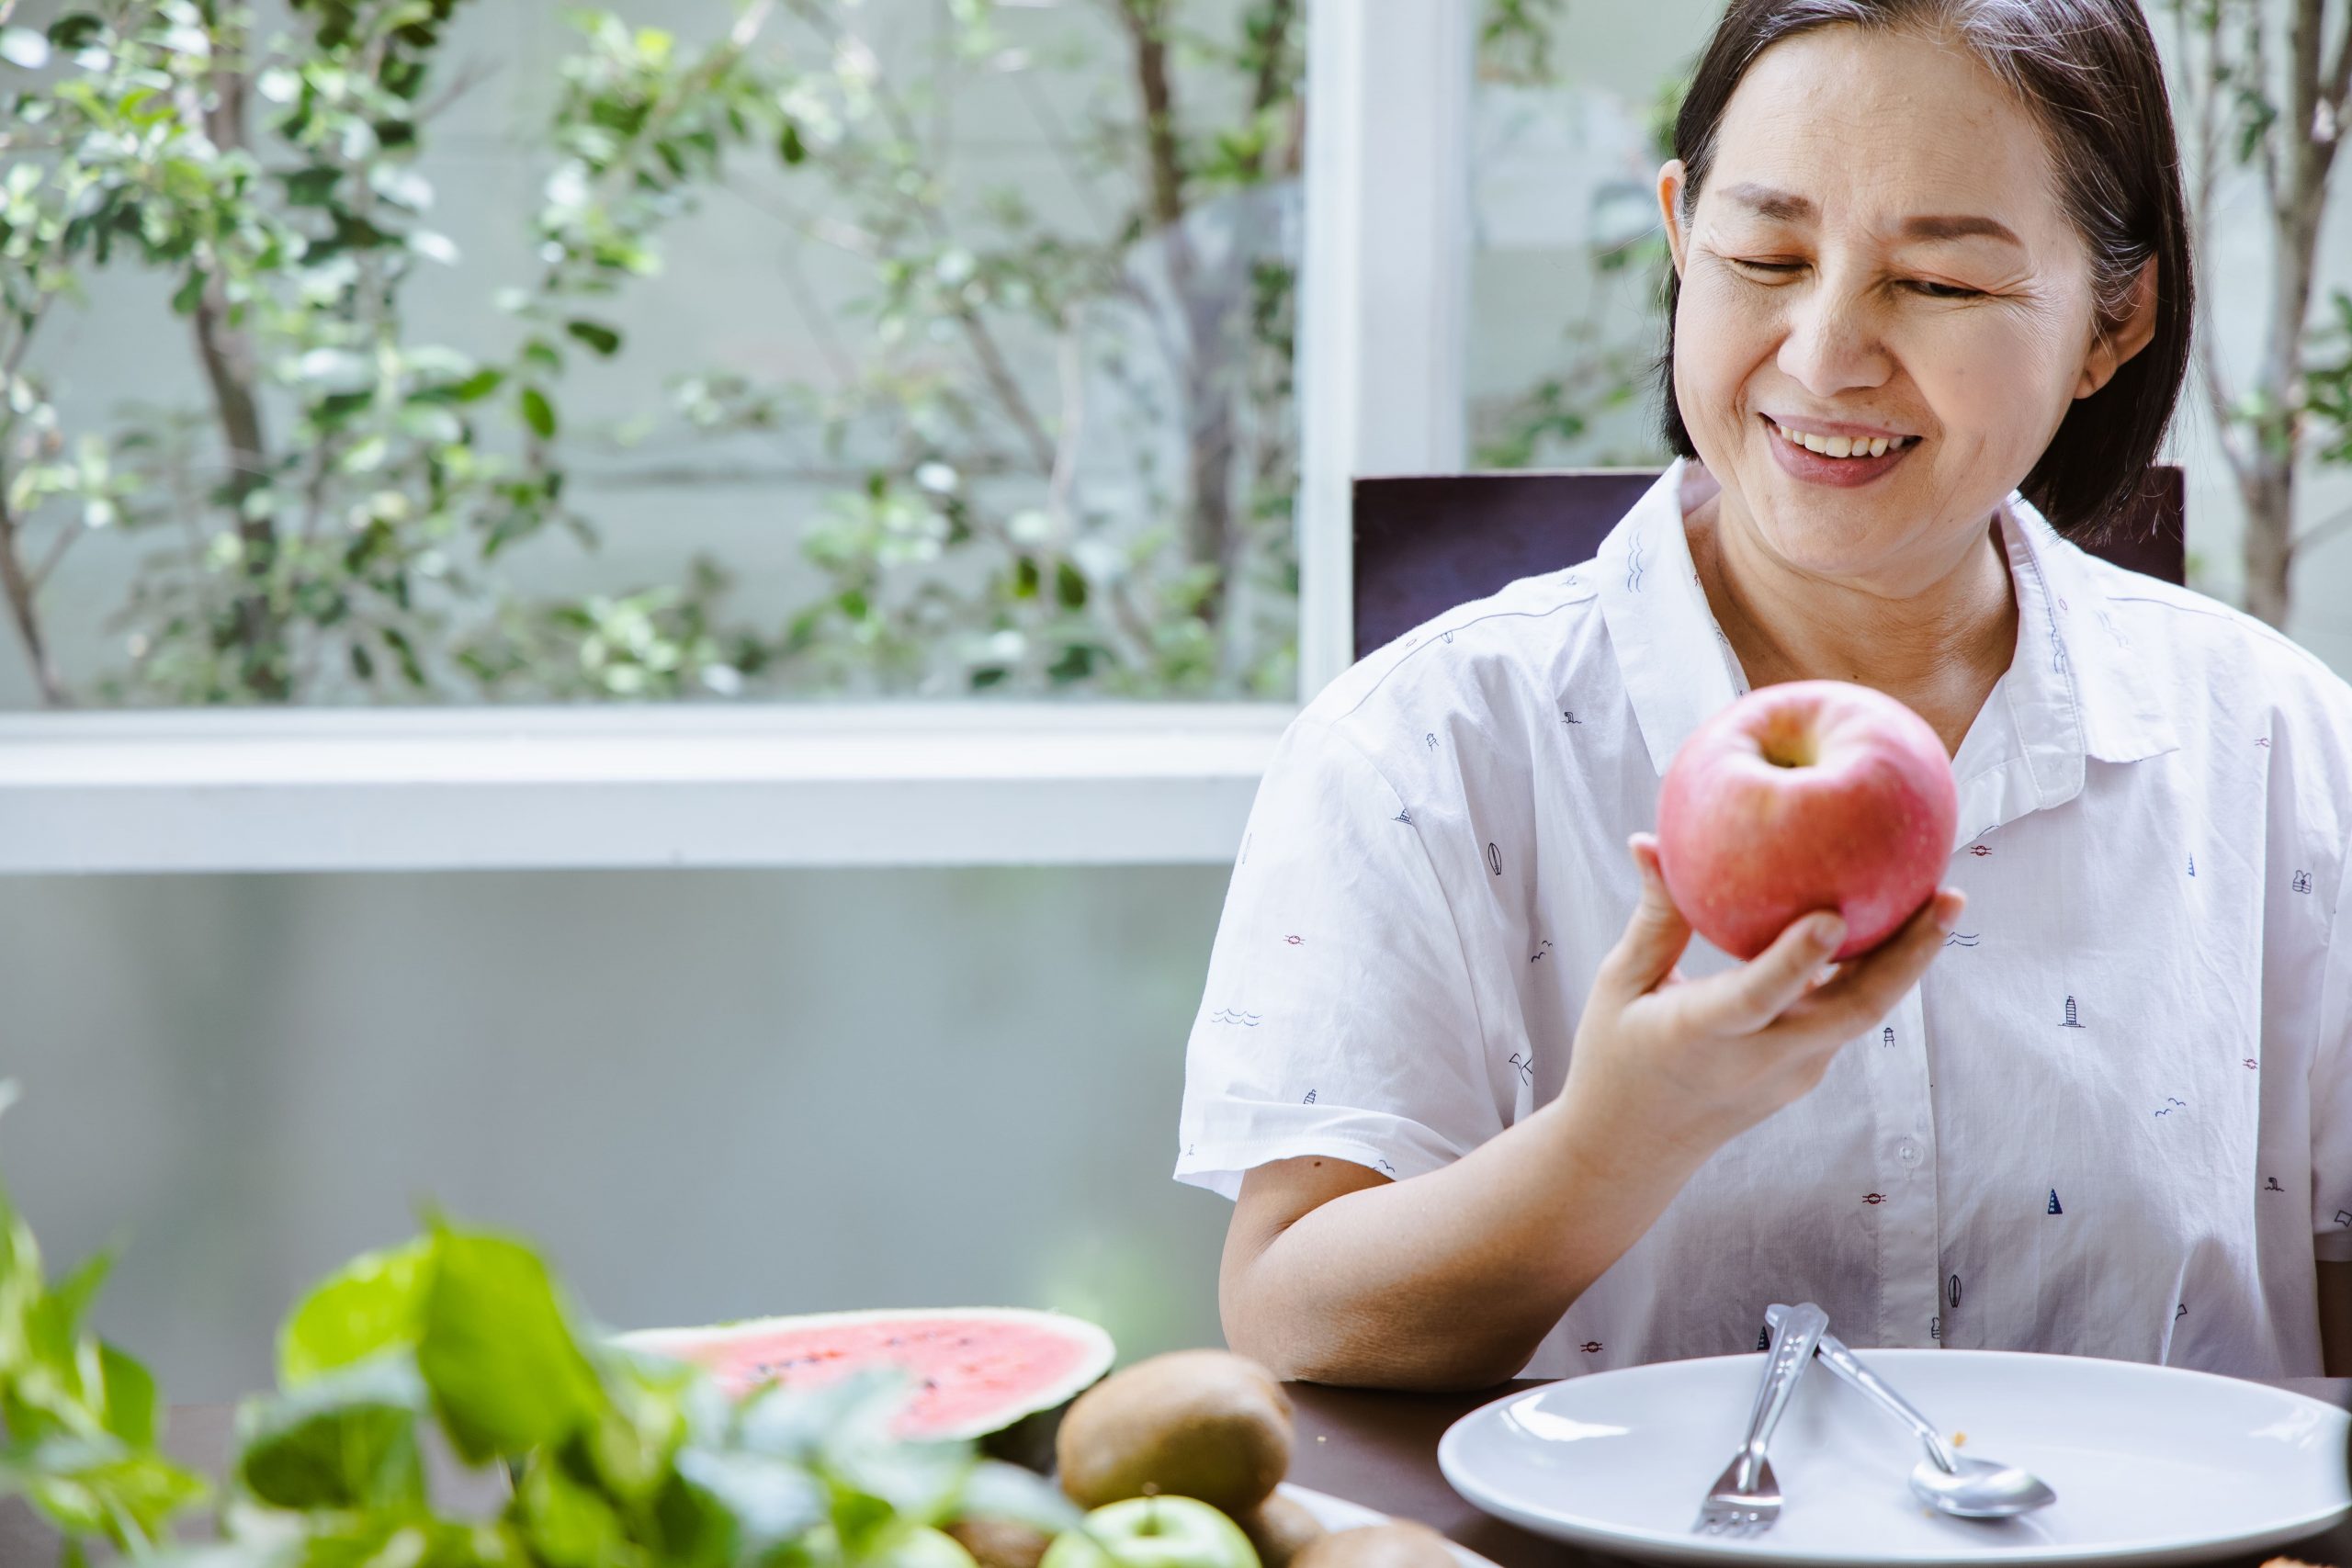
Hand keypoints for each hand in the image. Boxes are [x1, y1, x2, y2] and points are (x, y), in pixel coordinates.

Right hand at [1557, 832, 1964, 1171]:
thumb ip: (1654, 919)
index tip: (1834, 916)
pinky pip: (1847, 1015)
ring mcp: (1792, 1072)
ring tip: (1945, 901)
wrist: (1636, 1148)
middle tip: (1947, 898)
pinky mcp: (1807, 1072)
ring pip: (1862, 1014)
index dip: (1797, 959)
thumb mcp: (1620, 985)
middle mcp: (1757, 1060)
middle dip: (1906, 956)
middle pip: (1850, 1011)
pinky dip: (1876, 972)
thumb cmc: (1617, 1055)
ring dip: (1908, 961)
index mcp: (1698, 1035)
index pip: (1756, 998)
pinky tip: (1898, 924)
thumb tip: (1651, 840)